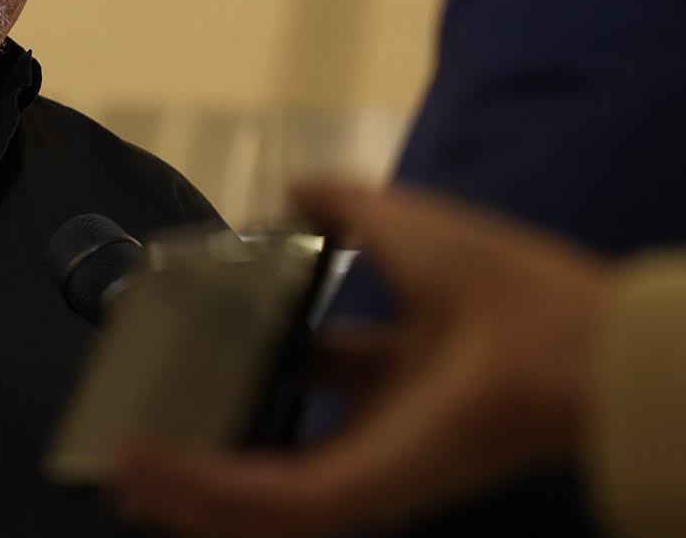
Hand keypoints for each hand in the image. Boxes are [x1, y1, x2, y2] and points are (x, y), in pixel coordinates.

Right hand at [107, 182, 613, 536]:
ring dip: (185, 485)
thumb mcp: (397, 221)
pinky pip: (263, 498)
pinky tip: (147, 468)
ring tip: (125, 474)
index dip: (251, 371)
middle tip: (145, 448)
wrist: (560, 345)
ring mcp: (367, 466)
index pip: (311, 377)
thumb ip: (341, 202)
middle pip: (278, 448)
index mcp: (401, 366)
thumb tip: (289, 185)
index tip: (196, 362)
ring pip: (256, 493)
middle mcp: (382, 425)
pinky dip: (200, 488)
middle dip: (208, 453)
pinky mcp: (357, 492)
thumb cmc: (494, 282)